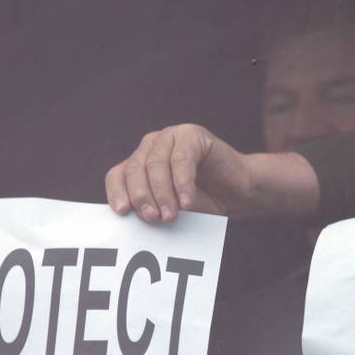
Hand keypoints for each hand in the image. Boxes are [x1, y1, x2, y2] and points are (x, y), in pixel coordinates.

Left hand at [105, 123, 319, 222]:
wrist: (238, 192)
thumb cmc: (202, 203)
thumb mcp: (171, 209)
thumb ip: (153, 209)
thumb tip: (136, 218)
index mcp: (139, 163)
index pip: (117, 175)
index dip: (117, 192)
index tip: (123, 212)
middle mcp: (150, 147)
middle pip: (135, 169)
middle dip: (142, 196)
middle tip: (152, 219)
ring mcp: (170, 137)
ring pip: (156, 164)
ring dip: (162, 193)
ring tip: (171, 216)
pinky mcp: (191, 135)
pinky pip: (182, 159)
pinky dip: (183, 183)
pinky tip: (187, 201)